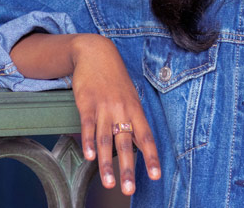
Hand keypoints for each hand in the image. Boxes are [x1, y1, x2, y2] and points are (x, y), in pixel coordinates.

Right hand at [67, 34, 160, 194]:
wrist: (96, 54)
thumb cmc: (115, 80)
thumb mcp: (130, 98)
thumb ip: (133, 122)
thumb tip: (140, 146)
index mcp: (136, 110)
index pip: (146, 138)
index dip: (151, 157)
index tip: (156, 175)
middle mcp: (122, 110)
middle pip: (126, 143)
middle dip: (128, 168)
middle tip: (129, 189)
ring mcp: (105, 107)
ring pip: (106, 139)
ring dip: (107, 163)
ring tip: (109, 182)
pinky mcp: (87, 104)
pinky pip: (89, 126)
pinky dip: (89, 142)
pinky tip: (89, 157)